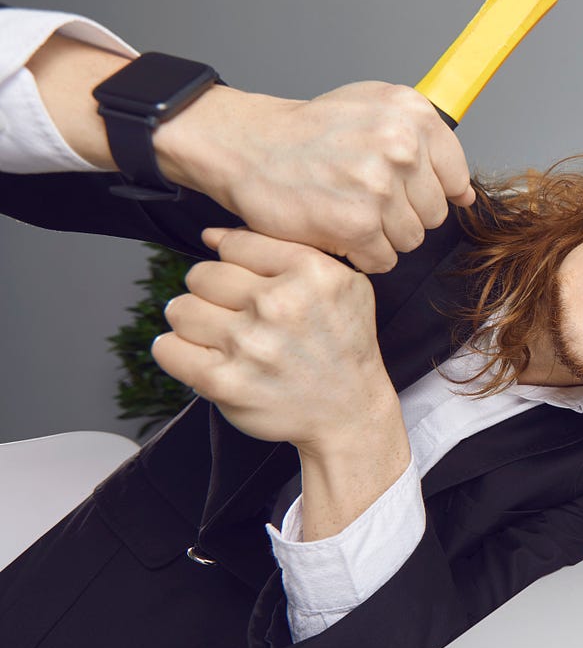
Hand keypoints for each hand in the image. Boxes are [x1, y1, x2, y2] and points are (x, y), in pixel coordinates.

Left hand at [152, 226, 404, 453]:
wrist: (350, 412)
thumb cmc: (341, 344)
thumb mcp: (339, 284)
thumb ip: (282, 250)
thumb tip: (211, 235)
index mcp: (312, 273)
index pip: (235, 244)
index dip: (238, 265)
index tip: (253, 287)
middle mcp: (280, 304)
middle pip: (201, 274)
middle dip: (213, 294)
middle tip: (238, 317)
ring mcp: (250, 344)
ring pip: (180, 308)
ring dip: (196, 324)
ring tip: (224, 339)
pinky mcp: (224, 382)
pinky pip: (167, 348)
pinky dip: (178, 353)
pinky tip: (205, 359)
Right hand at [156, 81, 474, 272]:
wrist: (251, 146)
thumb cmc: (313, 132)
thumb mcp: (376, 110)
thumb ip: (427, 143)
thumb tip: (466, 194)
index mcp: (413, 114)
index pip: (456, 177)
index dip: (427, 191)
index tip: (400, 188)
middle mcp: (402, 146)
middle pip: (434, 214)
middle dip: (402, 214)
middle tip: (363, 197)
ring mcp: (381, 186)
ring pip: (411, 240)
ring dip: (381, 236)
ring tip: (348, 211)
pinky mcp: (358, 224)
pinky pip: (383, 260)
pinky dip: (361, 254)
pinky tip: (338, 229)